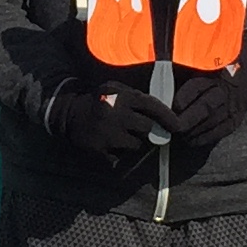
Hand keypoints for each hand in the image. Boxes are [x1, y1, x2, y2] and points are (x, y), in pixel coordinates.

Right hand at [46, 79, 178, 163]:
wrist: (68, 114)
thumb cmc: (99, 101)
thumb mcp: (115, 89)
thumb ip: (137, 98)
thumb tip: (165, 111)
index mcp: (122, 96)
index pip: (153, 106)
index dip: (168, 117)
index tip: (178, 126)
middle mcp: (116, 114)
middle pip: (148, 128)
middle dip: (150, 131)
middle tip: (146, 132)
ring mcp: (108, 133)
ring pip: (136, 145)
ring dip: (134, 143)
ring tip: (122, 135)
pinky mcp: (100, 149)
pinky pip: (120, 157)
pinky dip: (118, 153)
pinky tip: (110, 144)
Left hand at [169, 47, 246, 145]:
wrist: (243, 80)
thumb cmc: (211, 75)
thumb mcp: (198, 69)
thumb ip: (181, 75)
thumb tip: (157, 80)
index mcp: (211, 76)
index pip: (196, 87)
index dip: (183, 98)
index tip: (172, 107)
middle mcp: (222, 92)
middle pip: (204, 107)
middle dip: (187, 119)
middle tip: (173, 127)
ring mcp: (230, 108)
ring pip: (210, 122)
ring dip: (192, 131)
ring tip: (177, 135)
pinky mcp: (234, 121)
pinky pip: (218, 133)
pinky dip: (203, 138)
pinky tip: (190, 140)